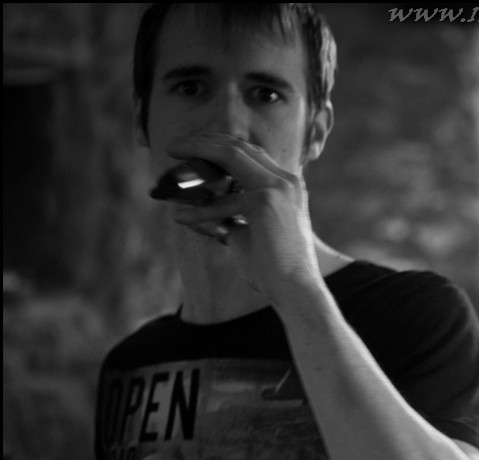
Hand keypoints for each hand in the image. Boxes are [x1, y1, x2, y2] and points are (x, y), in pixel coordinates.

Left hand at [165, 134, 320, 302]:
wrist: (295, 289)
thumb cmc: (273, 268)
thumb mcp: (247, 235)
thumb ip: (230, 219)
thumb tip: (201, 214)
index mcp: (287, 187)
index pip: (252, 154)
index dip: (221, 146)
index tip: (196, 148)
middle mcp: (286, 181)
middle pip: (241, 146)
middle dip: (206, 141)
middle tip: (178, 146)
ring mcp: (278, 188)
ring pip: (231, 153)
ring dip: (198, 150)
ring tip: (173, 153)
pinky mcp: (265, 201)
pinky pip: (222, 198)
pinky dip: (199, 208)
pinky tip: (180, 216)